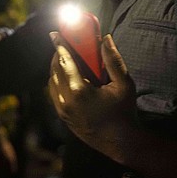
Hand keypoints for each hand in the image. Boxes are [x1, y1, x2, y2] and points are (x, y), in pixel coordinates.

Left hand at [47, 32, 137, 160]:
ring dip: (57, 68)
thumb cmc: (124, 113)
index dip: (59, 45)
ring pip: (52, 81)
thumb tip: (106, 39)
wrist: (120, 143)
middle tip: (65, 44)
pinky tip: (67, 76)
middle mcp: (66, 100)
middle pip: (55, 69)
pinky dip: (57, 81)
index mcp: (79, 91)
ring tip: (66, 59)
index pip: (64, 61)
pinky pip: (54, 93)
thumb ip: (114, 60)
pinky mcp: (62, 116)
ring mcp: (62, 110)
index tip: (54, 33)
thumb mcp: (124, 84)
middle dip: (58, 54)